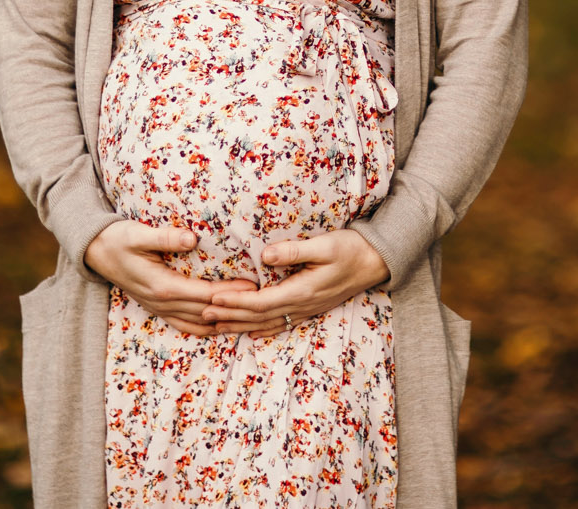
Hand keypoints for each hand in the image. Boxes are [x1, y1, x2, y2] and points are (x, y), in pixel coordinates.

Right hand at [83, 220, 256, 337]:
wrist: (96, 252)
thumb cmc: (118, 239)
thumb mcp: (138, 234)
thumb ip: (165, 237)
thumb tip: (192, 238)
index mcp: (162, 286)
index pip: (205, 294)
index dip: (230, 292)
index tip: (253, 286)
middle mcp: (163, 302)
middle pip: (207, 311)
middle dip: (234, 308)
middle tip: (260, 301)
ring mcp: (159, 308)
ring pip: (198, 323)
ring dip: (222, 322)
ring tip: (246, 317)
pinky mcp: (157, 307)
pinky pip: (185, 324)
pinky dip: (205, 327)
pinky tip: (220, 325)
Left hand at [200, 229, 390, 336]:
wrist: (376, 262)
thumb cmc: (351, 248)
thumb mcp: (325, 244)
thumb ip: (294, 250)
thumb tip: (264, 255)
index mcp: (302, 290)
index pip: (260, 301)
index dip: (235, 301)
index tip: (212, 298)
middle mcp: (302, 305)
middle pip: (258, 317)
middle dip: (229, 316)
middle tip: (201, 314)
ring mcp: (306, 310)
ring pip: (267, 324)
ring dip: (240, 325)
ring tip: (216, 326)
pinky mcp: (310, 308)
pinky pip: (280, 324)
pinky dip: (262, 329)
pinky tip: (250, 332)